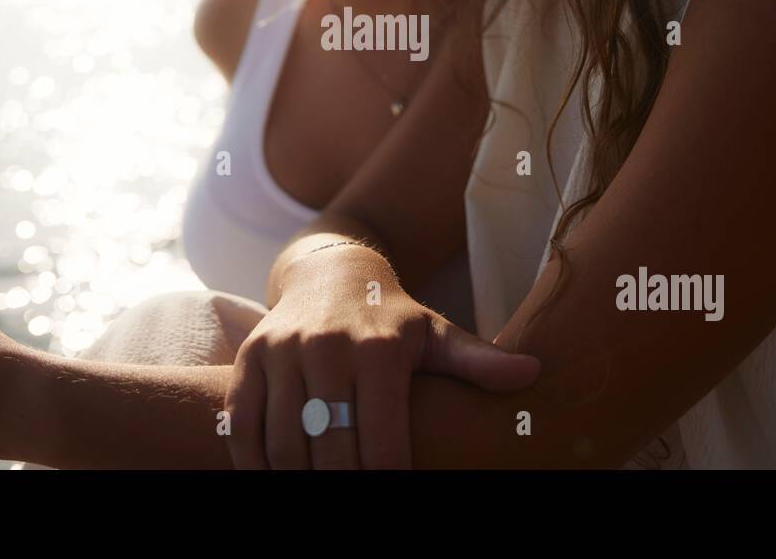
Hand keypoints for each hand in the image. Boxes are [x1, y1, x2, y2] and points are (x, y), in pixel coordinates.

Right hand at [225, 245, 540, 468]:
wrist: (330, 272)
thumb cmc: (391, 317)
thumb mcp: (436, 334)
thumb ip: (478, 361)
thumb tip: (532, 374)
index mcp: (379, 351)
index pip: (380, 445)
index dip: (386, 483)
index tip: (392, 495)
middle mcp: (326, 348)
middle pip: (331, 452)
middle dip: (342, 488)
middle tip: (352, 503)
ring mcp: (282, 352)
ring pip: (285, 445)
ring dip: (298, 482)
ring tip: (317, 496)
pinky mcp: (249, 358)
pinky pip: (243, 426)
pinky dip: (254, 464)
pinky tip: (276, 479)